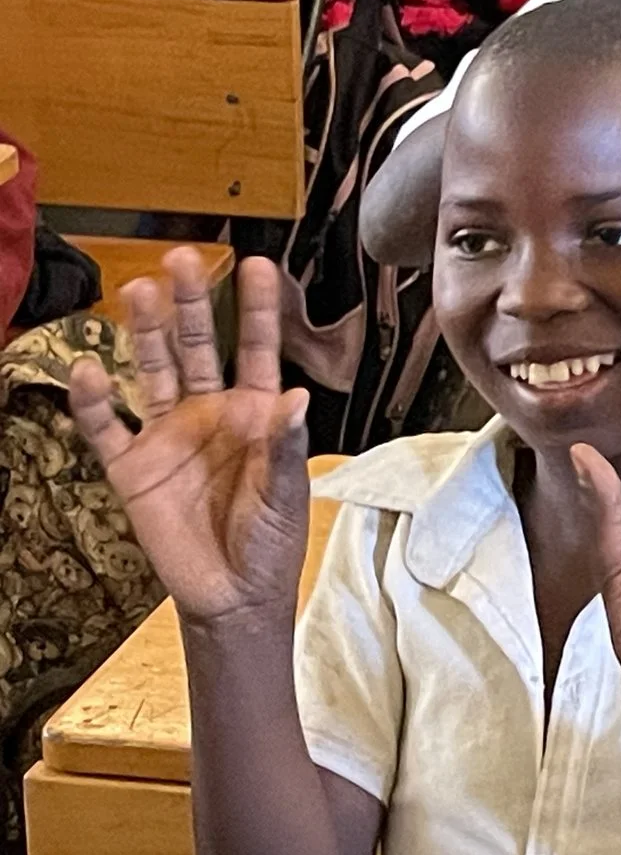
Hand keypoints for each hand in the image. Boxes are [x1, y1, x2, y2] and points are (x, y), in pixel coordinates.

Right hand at [66, 253, 312, 629]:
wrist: (233, 596)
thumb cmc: (270, 541)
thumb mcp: (287, 494)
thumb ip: (286, 447)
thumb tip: (297, 398)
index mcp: (254, 412)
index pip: (256, 349)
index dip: (257, 308)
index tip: (257, 264)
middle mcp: (209, 413)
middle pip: (197, 346)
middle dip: (190, 305)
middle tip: (181, 259)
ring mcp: (167, 436)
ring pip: (151, 371)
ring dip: (144, 334)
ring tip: (138, 292)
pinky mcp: (131, 469)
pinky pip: (107, 429)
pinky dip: (94, 402)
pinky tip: (88, 370)